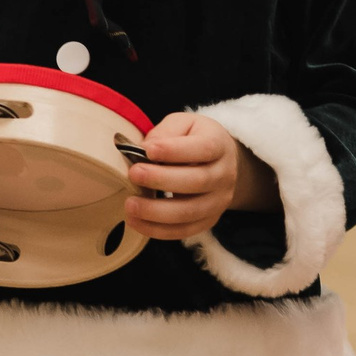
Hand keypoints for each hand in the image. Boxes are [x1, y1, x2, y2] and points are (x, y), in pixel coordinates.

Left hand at [124, 111, 243, 238]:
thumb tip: (142, 150)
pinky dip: (158, 230)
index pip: (203, 148)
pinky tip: (136, 221)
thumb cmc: (195, 139)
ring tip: (130, 204)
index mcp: (219, 145)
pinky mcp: (208, 220)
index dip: (175, 150)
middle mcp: (224, 174)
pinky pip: (184, 231)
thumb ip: (165, 133)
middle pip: (198, 181)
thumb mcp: (184, 124)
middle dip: (162, 180)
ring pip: (190, 212)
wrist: (221, 162)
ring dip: (157, 211)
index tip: (148, 150)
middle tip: (133, 174)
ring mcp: (219, 201)